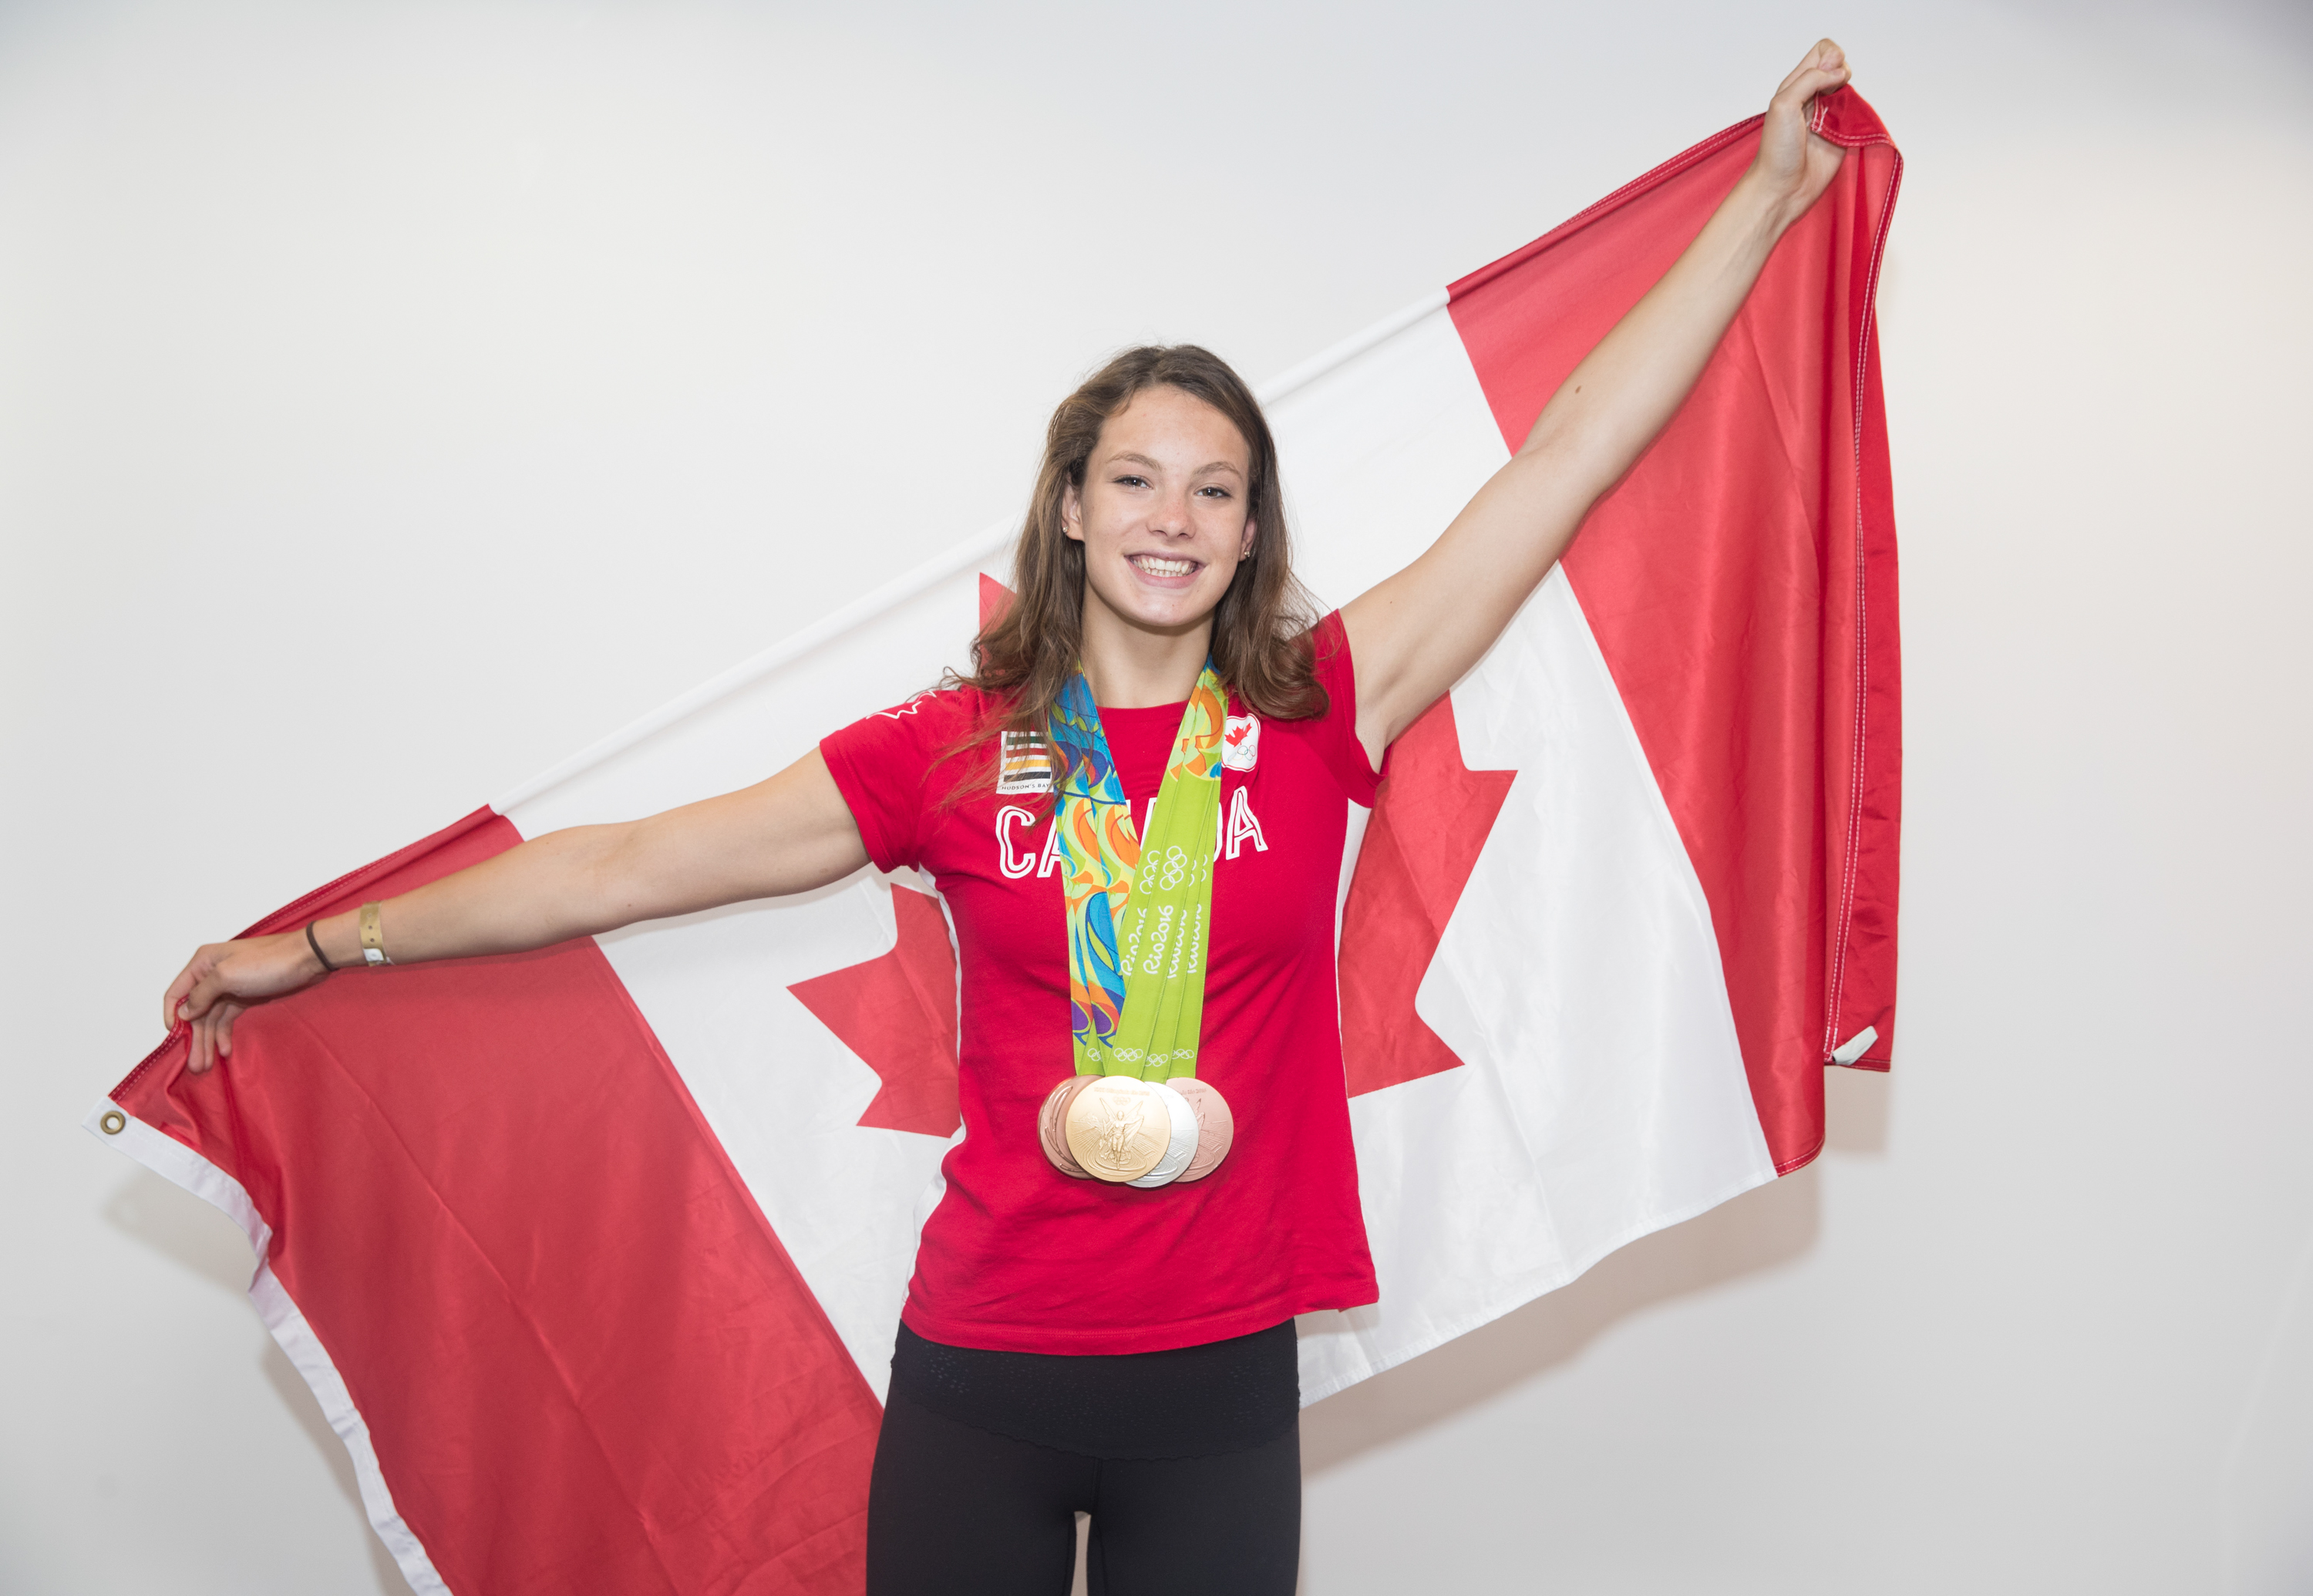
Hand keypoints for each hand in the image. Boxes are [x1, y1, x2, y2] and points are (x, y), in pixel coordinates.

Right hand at [162, 932, 328, 1074]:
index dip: (171, 1017)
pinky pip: (227, 1019)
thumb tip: (183, 1013)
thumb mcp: (227, 976)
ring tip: (205, 1066)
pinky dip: (224, 1035)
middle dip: (194, 1039)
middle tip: (195, 1066)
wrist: (308, 959)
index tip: (175, 1042)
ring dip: (208, 1042)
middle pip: (195, 1013)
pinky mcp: (245, 997)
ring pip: (211, 1019)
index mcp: (202, 964)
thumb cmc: (268, 962)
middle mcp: (211, 976)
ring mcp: (229, 988)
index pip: (176, 994)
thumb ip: (201, 995)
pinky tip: (224, 1051)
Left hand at [1751, 39, 1853, 225]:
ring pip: (1852, 88)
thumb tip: (1838, 71)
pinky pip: (1859, 113)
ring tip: (1835, 116)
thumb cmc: (1776, 150)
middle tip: (1829, 97)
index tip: (1826, 76)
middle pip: (1840, 66)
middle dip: (1842, 72)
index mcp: (1796, 84)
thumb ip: (1810, 79)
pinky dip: (1859, 113)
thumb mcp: (1783, 104)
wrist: (1783, 188)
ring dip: (1851, 94)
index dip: (1830, 56)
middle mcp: (1814, 96)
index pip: (1823, 51)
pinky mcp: (1843, 133)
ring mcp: (1830, 114)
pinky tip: (1847, 125)